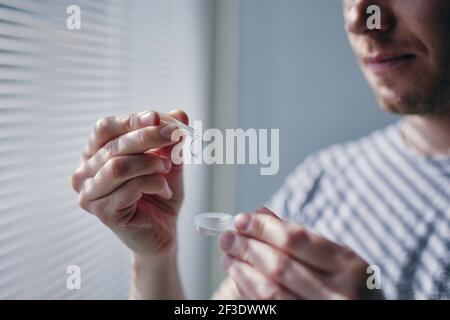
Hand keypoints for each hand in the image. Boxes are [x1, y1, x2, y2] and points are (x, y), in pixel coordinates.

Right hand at [71, 110, 188, 257]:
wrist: (163, 231)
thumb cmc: (160, 193)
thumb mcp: (168, 160)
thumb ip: (171, 139)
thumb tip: (180, 114)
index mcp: (94, 154)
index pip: (105, 128)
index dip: (131, 121)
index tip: (157, 118)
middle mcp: (85, 172)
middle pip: (114, 146)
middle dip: (149, 137)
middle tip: (175, 135)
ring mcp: (90, 194)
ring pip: (119, 166)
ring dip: (151, 163)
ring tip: (167, 169)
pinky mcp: (103, 212)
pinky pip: (130, 188)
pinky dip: (154, 184)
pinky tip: (164, 191)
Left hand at [219, 208, 381, 299]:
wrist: (362, 311)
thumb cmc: (344, 282)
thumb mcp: (332, 256)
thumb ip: (296, 235)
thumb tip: (259, 213)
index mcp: (347, 264)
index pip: (295, 239)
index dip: (263, 228)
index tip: (241, 220)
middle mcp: (339, 292)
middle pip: (280, 265)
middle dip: (247, 248)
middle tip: (227, 238)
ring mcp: (322, 312)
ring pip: (271, 290)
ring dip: (243, 271)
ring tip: (228, 258)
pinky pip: (269, 307)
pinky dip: (249, 291)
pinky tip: (240, 279)